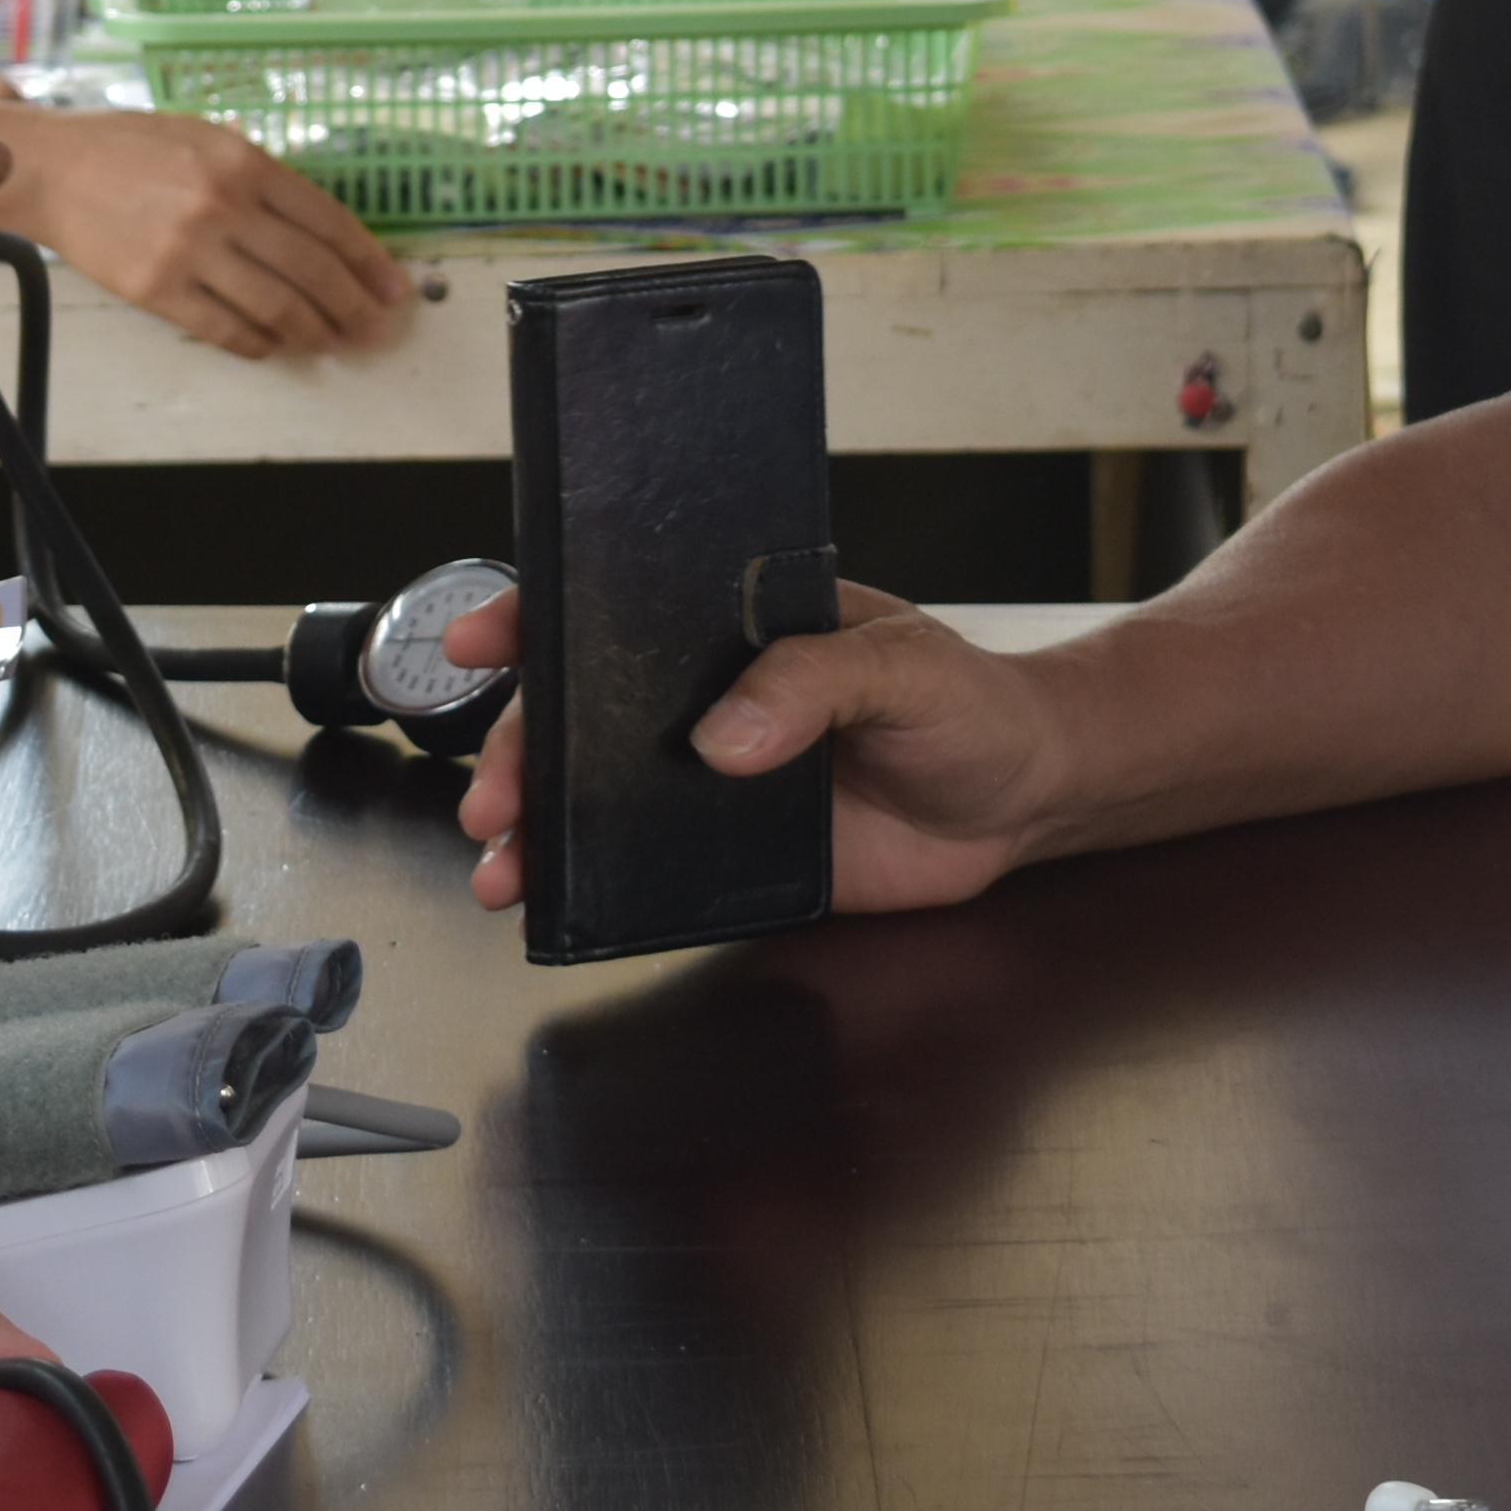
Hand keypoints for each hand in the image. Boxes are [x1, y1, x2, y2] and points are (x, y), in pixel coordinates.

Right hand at [0, 102, 414, 355]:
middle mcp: (224, 206)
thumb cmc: (134, 147)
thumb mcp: (208, 138)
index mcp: (245, 162)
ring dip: (314, 331)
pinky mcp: (156, 289)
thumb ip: (262, 178)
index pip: (328, 221)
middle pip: (312, 270)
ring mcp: (190, 251)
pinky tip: (273, 345)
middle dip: (353, 306)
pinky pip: (224, 328)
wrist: (55, 168)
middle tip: (375, 329)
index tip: (393, 288)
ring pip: (276, 306)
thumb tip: (320, 231)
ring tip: (332, 342)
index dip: (369, 261)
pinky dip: (258, 342)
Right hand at [444, 579, 1066, 918]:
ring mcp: (717, 781)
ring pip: (599, 797)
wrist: (1028, 801)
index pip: (619, 608)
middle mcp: (711, 699)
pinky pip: (648, 870)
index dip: (538, 616)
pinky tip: (551, 903)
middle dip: (520, 750)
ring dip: (536, 826)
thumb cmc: (973, 703)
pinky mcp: (738, 856)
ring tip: (502, 863)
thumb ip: (813, 683)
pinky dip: (591, 885)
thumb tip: (722, 737)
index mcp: (737, 627)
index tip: (482, 636)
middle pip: (582, 714)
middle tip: (499, 795)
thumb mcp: (903, 668)